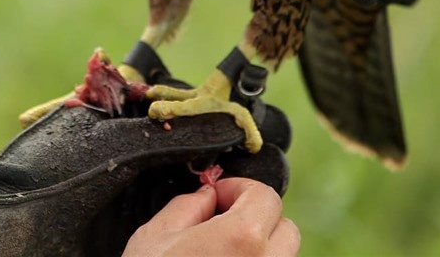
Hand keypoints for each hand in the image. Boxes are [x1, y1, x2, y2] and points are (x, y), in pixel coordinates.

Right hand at [123, 178, 299, 256]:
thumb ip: (187, 206)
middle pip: (285, 230)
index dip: (239, 189)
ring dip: (259, 251)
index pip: (265, 197)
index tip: (218, 196)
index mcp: (241, 239)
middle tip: (221, 223)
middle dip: (256, 219)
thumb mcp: (154, 237)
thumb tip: (206, 196)